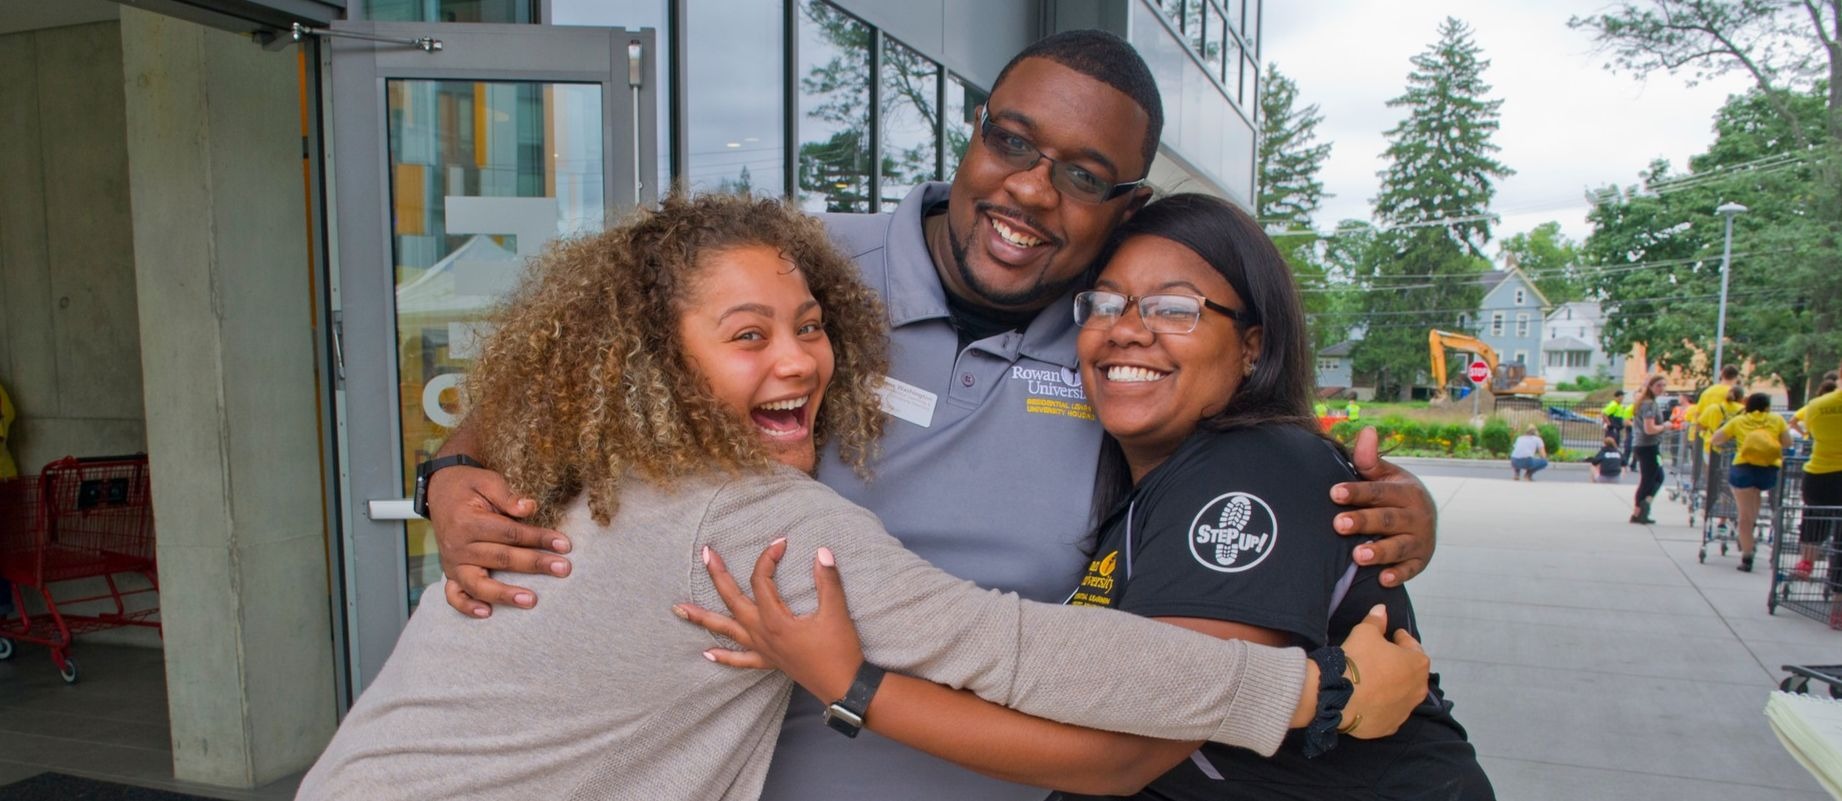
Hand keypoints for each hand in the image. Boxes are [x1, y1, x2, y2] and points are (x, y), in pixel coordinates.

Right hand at [429, 465, 571, 617]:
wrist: (440, 491)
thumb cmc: (469, 486)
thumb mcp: (486, 480)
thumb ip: (507, 495)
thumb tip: (529, 507)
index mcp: (468, 521)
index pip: (509, 533)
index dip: (538, 538)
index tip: (564, 544)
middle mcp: (458, 546)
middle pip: (501, 558)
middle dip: (535, 564)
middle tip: (564, 569)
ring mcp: (452, 563)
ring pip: (478, 583)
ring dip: (505, 594)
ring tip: (532, 600)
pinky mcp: (450, 573)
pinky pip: (454, 595)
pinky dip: (467, 607)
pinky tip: (487, 613)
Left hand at [672, 539, 864, 700]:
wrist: (843, 686)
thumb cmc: (840, 650)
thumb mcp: (836, 612)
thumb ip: (827, 580)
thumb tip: (822, 552)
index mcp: (775, 619)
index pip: (761, 580)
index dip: (768, 558)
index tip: (781, 542)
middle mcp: (762, 633)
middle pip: (732, 600)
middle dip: (717, 575)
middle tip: (705, 554)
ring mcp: (762, 649)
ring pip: (726, 630)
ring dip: (701, 618)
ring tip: (678, 609)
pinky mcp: (769, 662)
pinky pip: (740, 660)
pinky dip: (722, 657)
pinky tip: (707, 654)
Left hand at [1331, 427, 1436, 586]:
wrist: (1424, 518)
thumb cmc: (1394, 495)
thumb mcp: (1386, 475)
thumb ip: (1370, 460)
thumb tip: (1366, 430)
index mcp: (1405, 491)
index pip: (1378, 492)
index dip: (1357, 492)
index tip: (1334, 493)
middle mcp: (1416, 515)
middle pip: (1387, 520)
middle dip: (1362, 522)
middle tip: (1337, 524)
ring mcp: (1420, 540)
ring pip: (1398, 546)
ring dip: (1379, 552)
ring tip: (1357, 555)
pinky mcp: (1420, 561)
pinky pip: (1411, 570)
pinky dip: (1399, 575)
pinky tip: (1384, 579)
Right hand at [1336, 605, 1428, 738]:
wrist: (1338, 696)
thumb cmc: (1357, 660)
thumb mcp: (1364, 632)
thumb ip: (1376, 621)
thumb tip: (1382, 609)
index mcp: (1417, 664)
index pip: (1413, 647)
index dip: (1402, 639)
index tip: (1393, 636)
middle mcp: (1418, 689)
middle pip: (1411, 673)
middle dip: (1401, 664)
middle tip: (1383, 658)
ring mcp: (1405, 711)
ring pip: (1402, 694)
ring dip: (1393, 686)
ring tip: (1375, 680)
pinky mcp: (1390, 726)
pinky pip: (1390, 711)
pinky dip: (1383, 704)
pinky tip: (1370, 699)